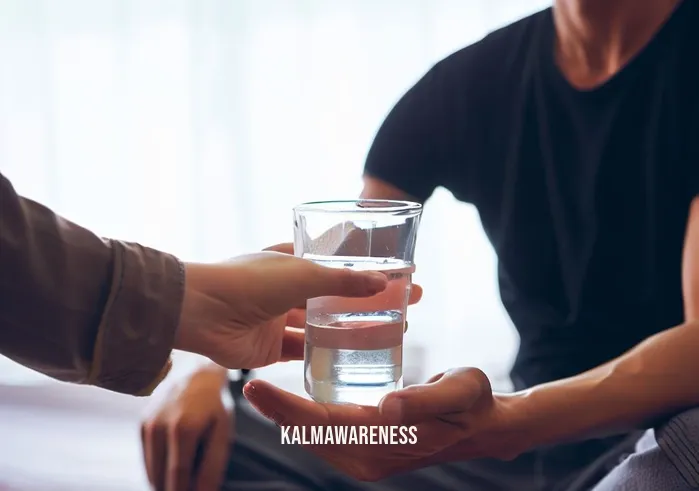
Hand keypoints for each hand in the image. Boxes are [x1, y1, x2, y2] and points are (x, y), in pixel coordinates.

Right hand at [141, 366, 230, 490]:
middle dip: (174, 490)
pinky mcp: (142, 425)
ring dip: (166, 483)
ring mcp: (147, 425)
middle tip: (191, 487)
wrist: (196, 372)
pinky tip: (176, 462)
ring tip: (187, 474)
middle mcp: (159, 427)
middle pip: (160, 479)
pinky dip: (160, 469)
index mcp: (183, 429)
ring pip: (151, 473)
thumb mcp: (223, 433)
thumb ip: (213, 466)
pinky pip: (148, 460)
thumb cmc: (214, 405)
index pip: (178, 477)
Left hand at [174, 251, 389, 368]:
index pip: (337, 262)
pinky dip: (325, 354)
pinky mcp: (271, 347)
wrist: (202, 312)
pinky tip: (354, 357)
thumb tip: (383, 282)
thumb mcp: (304, 274)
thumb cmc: (249, 280)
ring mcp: (278, 318)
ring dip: (352, 329)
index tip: (398, 274)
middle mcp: (286, 288)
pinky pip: (304, 351)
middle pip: (335, 296)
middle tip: (405, 306)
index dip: (366, 268)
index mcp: (292, 260)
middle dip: (368, 301)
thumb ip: (343, 281)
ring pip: (323, 326)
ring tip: (390, 334)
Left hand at [243, 368, 524, 481]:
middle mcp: (370, 456)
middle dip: (278, 412)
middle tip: (248, 387)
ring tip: (261, 393)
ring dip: (288, 416)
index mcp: (386, 440)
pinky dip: (308, 419)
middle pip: (312, 433)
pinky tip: (294, 402)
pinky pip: (329, 436)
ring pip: (316, 437)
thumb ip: (425, 399)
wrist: (483, 426)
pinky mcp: (368, 450)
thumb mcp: (459, 391)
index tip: (256, 388)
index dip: (287, 407)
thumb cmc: (473, 402)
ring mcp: (367, 457)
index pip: (324, 423)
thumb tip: (387, 406)